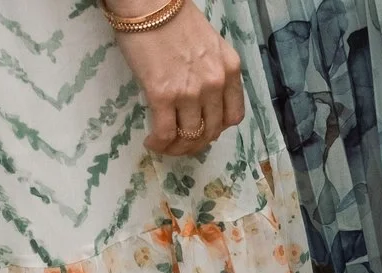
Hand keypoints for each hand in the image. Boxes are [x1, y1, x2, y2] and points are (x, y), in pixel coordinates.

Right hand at [108, 1, 245, 156]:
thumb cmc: (174, 17)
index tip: (204, 130)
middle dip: (196, 144)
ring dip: (177, 148)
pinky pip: (165, 132)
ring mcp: (190, 91)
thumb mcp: (209, 44)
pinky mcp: (162, 95)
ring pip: (190, 137)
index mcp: (230, 69)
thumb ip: (212, 70)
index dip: (217, 129)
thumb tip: (202, 97)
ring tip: (164, 146)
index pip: (233, 116)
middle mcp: (215, 83)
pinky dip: (159, 144)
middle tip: (181, 144)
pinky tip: (151, 143)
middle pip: (211, 131)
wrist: (147, 3)